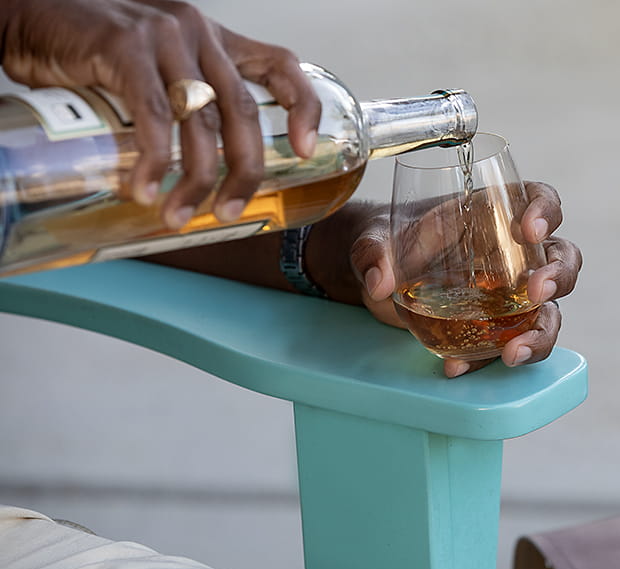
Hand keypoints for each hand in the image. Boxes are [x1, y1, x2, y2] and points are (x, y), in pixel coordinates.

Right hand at [0, 0, 319, 227]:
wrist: (26, 14)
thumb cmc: (91, 50)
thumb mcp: (155, 69)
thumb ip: (184, 103)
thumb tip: (204, 174)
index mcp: (214, 40)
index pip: (280, 64)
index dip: (302, 107)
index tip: (307, 151)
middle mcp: (197, 34)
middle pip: (241, 112)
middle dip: (243, 171)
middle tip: (230, 211)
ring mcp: (162, 38)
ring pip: (200, 122)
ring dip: (194, 179)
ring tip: (178, 214)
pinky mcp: (123, 47)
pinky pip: (153, 116)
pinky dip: (153, 159)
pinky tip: (143, 187)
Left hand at [316, 182, 581, 377]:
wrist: (379, 279)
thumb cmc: (389, 243)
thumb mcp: (374, 239)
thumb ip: (374, 252)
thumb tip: (379, 281)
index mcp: (493, 212)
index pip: (538, 198)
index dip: (546, 210)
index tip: (529, 228)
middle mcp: (514, 253)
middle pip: (563, 257)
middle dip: (558, 274)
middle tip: (537, 291)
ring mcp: (511, 294)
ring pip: (550, 310)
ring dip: (541, 332)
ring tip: (514, 352)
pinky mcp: (497, 327)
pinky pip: (510, 344)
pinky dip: (490, 359)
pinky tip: (458, 366)